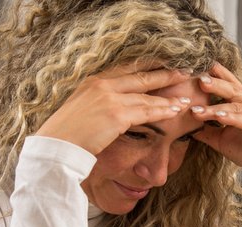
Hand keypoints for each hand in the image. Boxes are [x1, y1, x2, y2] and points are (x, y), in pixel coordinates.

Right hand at [36, 65, 191, 154]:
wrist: (56, 146)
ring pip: (147, 96)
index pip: (126, 70)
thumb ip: (96, 104)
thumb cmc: (65, 134)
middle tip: (183, 72)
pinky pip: (147, 111)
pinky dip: (164, 110)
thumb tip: (109, 110)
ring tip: (185, 97)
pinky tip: (176, 110)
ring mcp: (110, 98)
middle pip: (141, 77)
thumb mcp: (80, 110)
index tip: (162, 65)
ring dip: (169, 96)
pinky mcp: (117, 115)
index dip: (146, 67)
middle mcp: (102, 85)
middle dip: (164, 74)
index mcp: (93, 82)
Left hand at [190, 63, 241, 181]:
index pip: (231, 84)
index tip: (201, 67)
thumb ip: (206, 129)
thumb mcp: (220, 139)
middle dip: (216, 84)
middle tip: (199, 79)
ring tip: (200, 108)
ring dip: (218, 107)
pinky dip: (232, 119)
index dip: (218, 75)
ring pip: (238, 107)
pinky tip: (219, 117)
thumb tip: (185, 123)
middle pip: (234, 90)